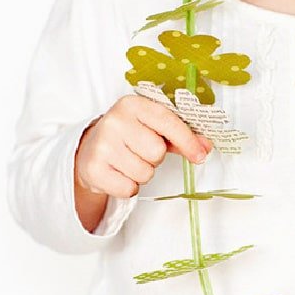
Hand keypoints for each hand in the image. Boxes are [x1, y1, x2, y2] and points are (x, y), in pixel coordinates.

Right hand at [75, 94, 211, 198]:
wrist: (88, 150)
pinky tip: (119, 173)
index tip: (200, 155)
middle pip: (157, 152)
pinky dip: (129, 187)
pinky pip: (129, 189)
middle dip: (155, 158)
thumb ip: (180, 136)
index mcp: (132, 105)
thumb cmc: (127, 137)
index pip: (167, 121)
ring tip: (129, 162)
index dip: (187, 140)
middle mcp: (115, 122)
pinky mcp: (94, 169)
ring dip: (142, 173)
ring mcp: (102, 146)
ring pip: (145, 173)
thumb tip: (205, 147)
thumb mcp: (150, 127)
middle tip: (141, 152)